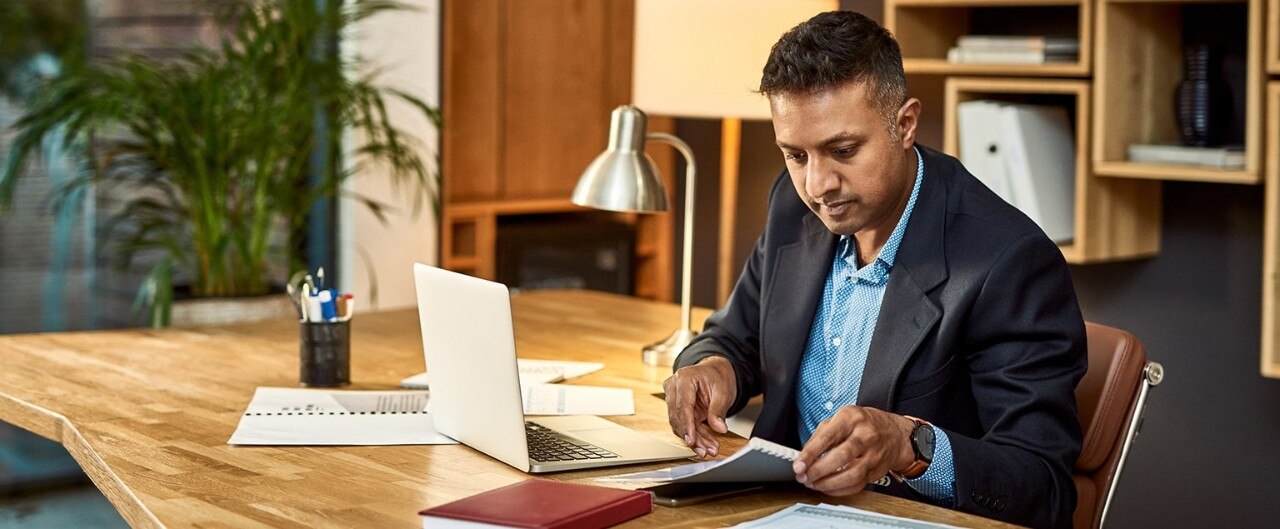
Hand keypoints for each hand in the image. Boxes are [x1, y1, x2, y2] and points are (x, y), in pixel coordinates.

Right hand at [662, 356, 736, 458]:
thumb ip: (719, 410)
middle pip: (679, 417)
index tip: (691, 440)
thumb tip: (719, 428)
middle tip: (704, 450)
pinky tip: (704, 445)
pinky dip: (695, 436)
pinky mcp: (677, 407)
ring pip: (679, 424)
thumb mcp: (723, 391)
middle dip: (692, 436)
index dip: (687, 425)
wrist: (715, 372)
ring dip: (694, 439)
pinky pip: (683, 424)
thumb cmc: (717, 377)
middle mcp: (674, 387)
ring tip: (708, 450)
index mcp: (684, 378)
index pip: (683, 405)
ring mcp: (673, 397)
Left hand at [792, 406, 916, 495]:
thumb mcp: (842, 418)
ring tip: (813, 483)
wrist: (896, 434)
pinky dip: (839, 490)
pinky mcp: (876, 471)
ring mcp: (873, 455)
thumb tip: (804, 455)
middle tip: (804, 476)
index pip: (828, 437)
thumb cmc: (864, 424)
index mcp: (852, 418)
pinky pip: (857, 485)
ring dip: (828, 483)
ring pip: (851, 475)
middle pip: (841, 457)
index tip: (798, 465)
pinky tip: (827, 487)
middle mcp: (865, 435)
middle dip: (818, 470)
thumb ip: (821, 435)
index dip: (811, 453)